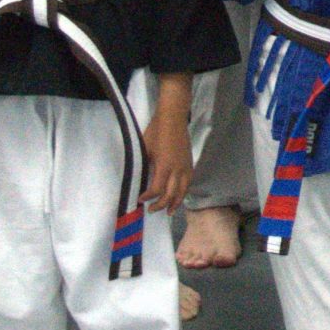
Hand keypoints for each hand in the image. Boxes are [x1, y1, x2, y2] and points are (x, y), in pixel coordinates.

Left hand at [141, 83, 193, 211]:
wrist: (173, 118)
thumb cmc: (156, 132)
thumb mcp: (145, 149)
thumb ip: (145, 166)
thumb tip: (140, 180)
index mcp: (164, 166)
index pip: (157, 190)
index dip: (148, 197)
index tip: (140, 199)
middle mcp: (177, 169)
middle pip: (171, 194)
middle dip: (161, 205)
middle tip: (151, 210)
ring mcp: (186, 166)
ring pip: (183, 190)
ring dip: (176, 202)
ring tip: (170, 211)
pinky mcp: (190, 162)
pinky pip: (189, 182)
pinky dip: (184, 191)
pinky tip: (179, 195)